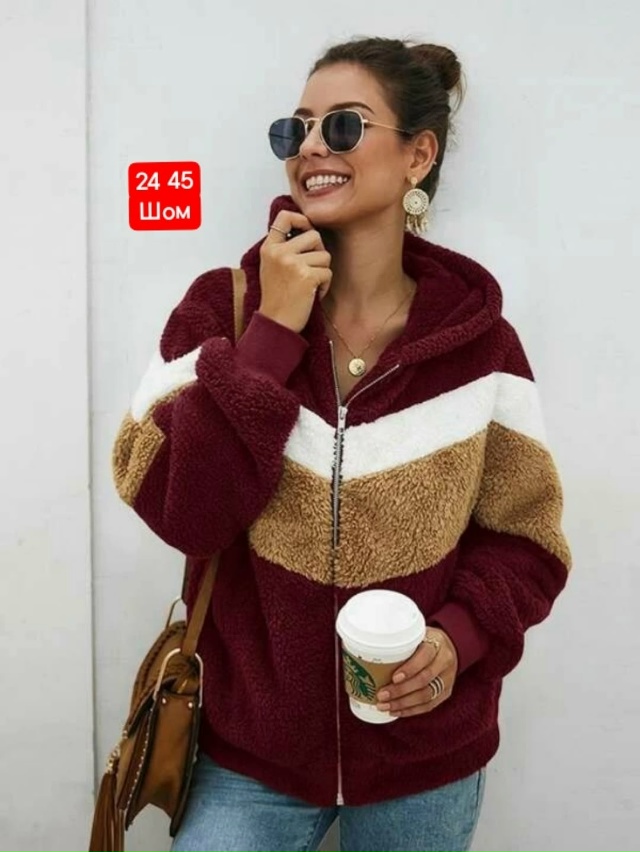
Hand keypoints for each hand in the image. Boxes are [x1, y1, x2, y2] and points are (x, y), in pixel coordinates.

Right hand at [259, 211, 332, 332]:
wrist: (275, 323)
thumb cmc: (277, 297)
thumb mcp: (271, 266)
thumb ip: (284, 247)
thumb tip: (307, 229)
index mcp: (269, 248)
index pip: (285, 216)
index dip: (302, 219)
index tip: (307, 230)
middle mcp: (279, 252)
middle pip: (314, 236)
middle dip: (319, 252)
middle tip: (311, 269)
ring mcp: (292, 263)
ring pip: (325, 256)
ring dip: (322, 272)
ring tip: (309, 285)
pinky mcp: (306, 276)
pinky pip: (328, 272)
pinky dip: (324, 286)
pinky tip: (312, 294)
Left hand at [376, 628, 457, 717]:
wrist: (448, 647)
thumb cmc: (424, 640)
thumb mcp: (416, 634)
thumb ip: (400, 640)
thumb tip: (368, 646)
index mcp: (437, 643)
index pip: (425, 656)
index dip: (410, 668)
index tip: (393, 677)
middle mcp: (445, 662)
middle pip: (424, 679)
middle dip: (401, 690)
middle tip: (381, 695)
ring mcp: (446, 679)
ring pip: (427, 696)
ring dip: (403, 703)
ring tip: (384, 706)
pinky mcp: (445, 693)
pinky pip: (428, 706)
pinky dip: (410, 710)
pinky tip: (395, 711)